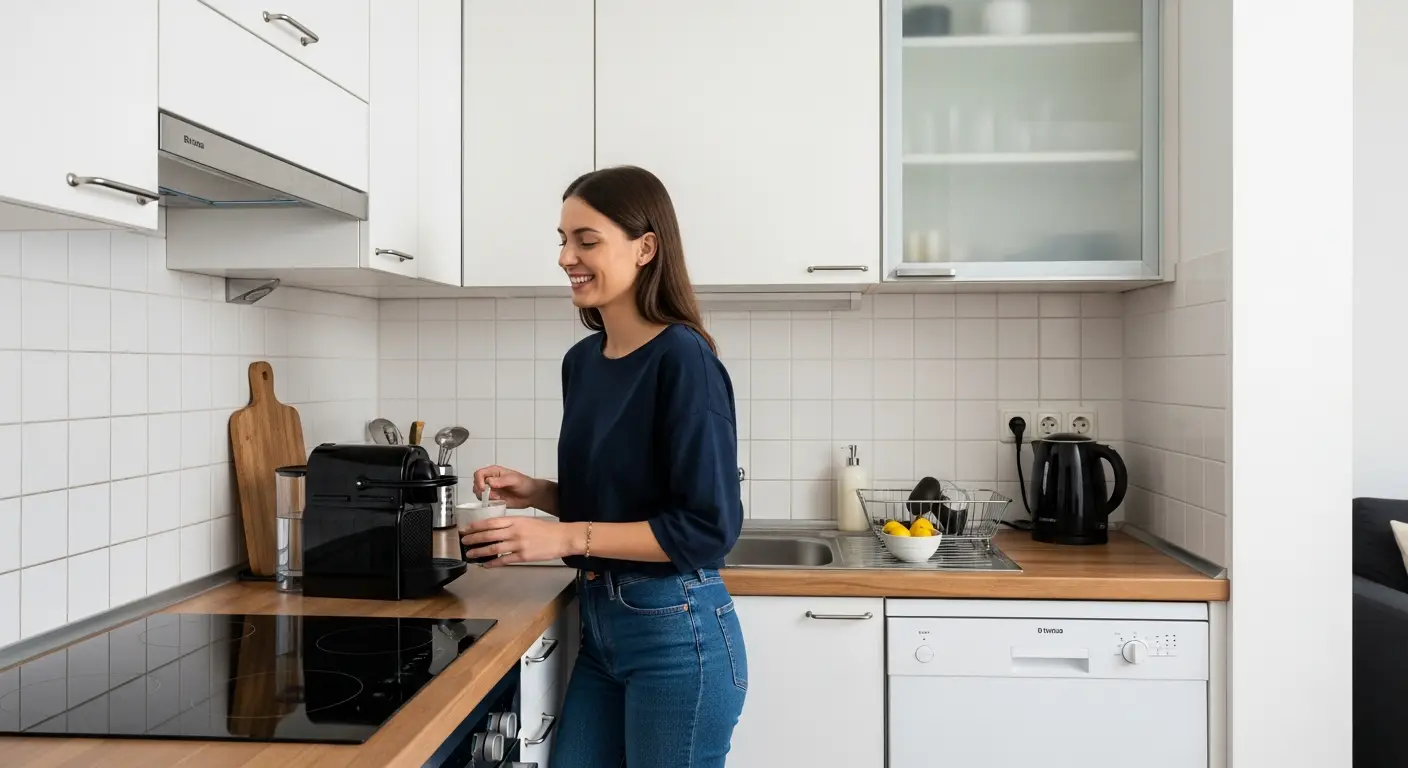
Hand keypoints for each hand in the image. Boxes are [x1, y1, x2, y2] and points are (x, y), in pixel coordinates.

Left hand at [461, 517, 583, 566]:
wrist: (562, 537)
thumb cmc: (546, 529)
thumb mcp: (527, 521)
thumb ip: (512, 524)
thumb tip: (496, 529)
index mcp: (515, 520)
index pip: (491, 522)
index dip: (476, 526)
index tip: (467, 529)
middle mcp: (514, 531)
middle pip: (488, 535)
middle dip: (473, 539)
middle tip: (464, 541)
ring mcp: (518, 544)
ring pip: (493, 548)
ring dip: (479, 551)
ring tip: (470, 554)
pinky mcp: (523, 556)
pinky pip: (503, 560)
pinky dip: (492, 563)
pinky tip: (485, 564)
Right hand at [471, 465, 542, 509]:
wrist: (531, 495)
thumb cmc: (524, 484)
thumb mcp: (514, 480)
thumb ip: (502, 480)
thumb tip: (489, 482)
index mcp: (494, 472)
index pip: (479, 474)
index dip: (478, 481)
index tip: (483, 488)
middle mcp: (490, 480)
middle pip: (476, 484)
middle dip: (480, 490)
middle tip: (491, 495)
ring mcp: (491, 490)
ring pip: (478, 493)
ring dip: (485, 497)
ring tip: (497, 498)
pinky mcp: (493, 499)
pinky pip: (485, 501)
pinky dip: (488, 502)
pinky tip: (498, 501)